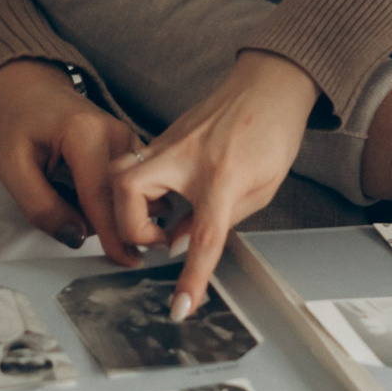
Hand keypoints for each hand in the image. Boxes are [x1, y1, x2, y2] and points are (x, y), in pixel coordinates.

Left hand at [0, 59, 141, 265]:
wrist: (32, 91)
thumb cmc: (20, 124)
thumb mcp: (12, 167)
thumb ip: (41, 207)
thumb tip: (77, 238)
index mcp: (85, 133)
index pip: (103, 194)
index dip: (112, 233)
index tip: (124, 261)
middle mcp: (116, 133)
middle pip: (127, 197)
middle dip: (110, 225)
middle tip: (77, 225)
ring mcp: (129, 138)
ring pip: (136, 193)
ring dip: (113, 213)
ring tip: (76, 204)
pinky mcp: (133, 146)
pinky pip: (136, 185)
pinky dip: (117, 202)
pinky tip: (90, 200)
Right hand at [109, 50, 321, 324]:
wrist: (270, 84)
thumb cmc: (271, 133)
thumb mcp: (259, 190)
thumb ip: (220, 221)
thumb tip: (184, 243)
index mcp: (221, 177)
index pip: (202, 239)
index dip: (191, 279)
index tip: (180, 306)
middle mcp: (186, 156)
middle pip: (128, 191)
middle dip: (131, 226)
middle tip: (159, 239)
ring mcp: (169, 141)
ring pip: (120, 173)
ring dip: (129, 205)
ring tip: (157, 218)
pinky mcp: (163, 136)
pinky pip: (135, 165)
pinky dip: (139, 188)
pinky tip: (164, 196)